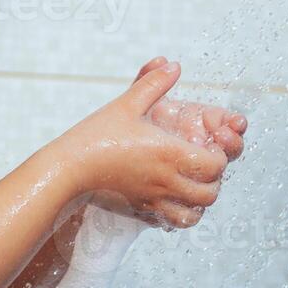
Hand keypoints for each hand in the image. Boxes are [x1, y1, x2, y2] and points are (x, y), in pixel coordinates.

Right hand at [55, 59, 229, 229]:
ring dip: (200, 198)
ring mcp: (154, 199)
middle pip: (210, 192)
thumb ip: (153, 83)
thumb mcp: (126, 103)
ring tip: (191, 181)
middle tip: (203, 162)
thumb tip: (173, 65)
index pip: (215, 164)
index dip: (219, 155)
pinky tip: (173, 195)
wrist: (68, 169)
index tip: (207, 145)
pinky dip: (181, 213)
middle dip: (214, 178)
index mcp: (168, 153)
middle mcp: (166, 180)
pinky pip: (173, 222)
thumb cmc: (96, 135)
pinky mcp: (142, 210)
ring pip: (195, 212)